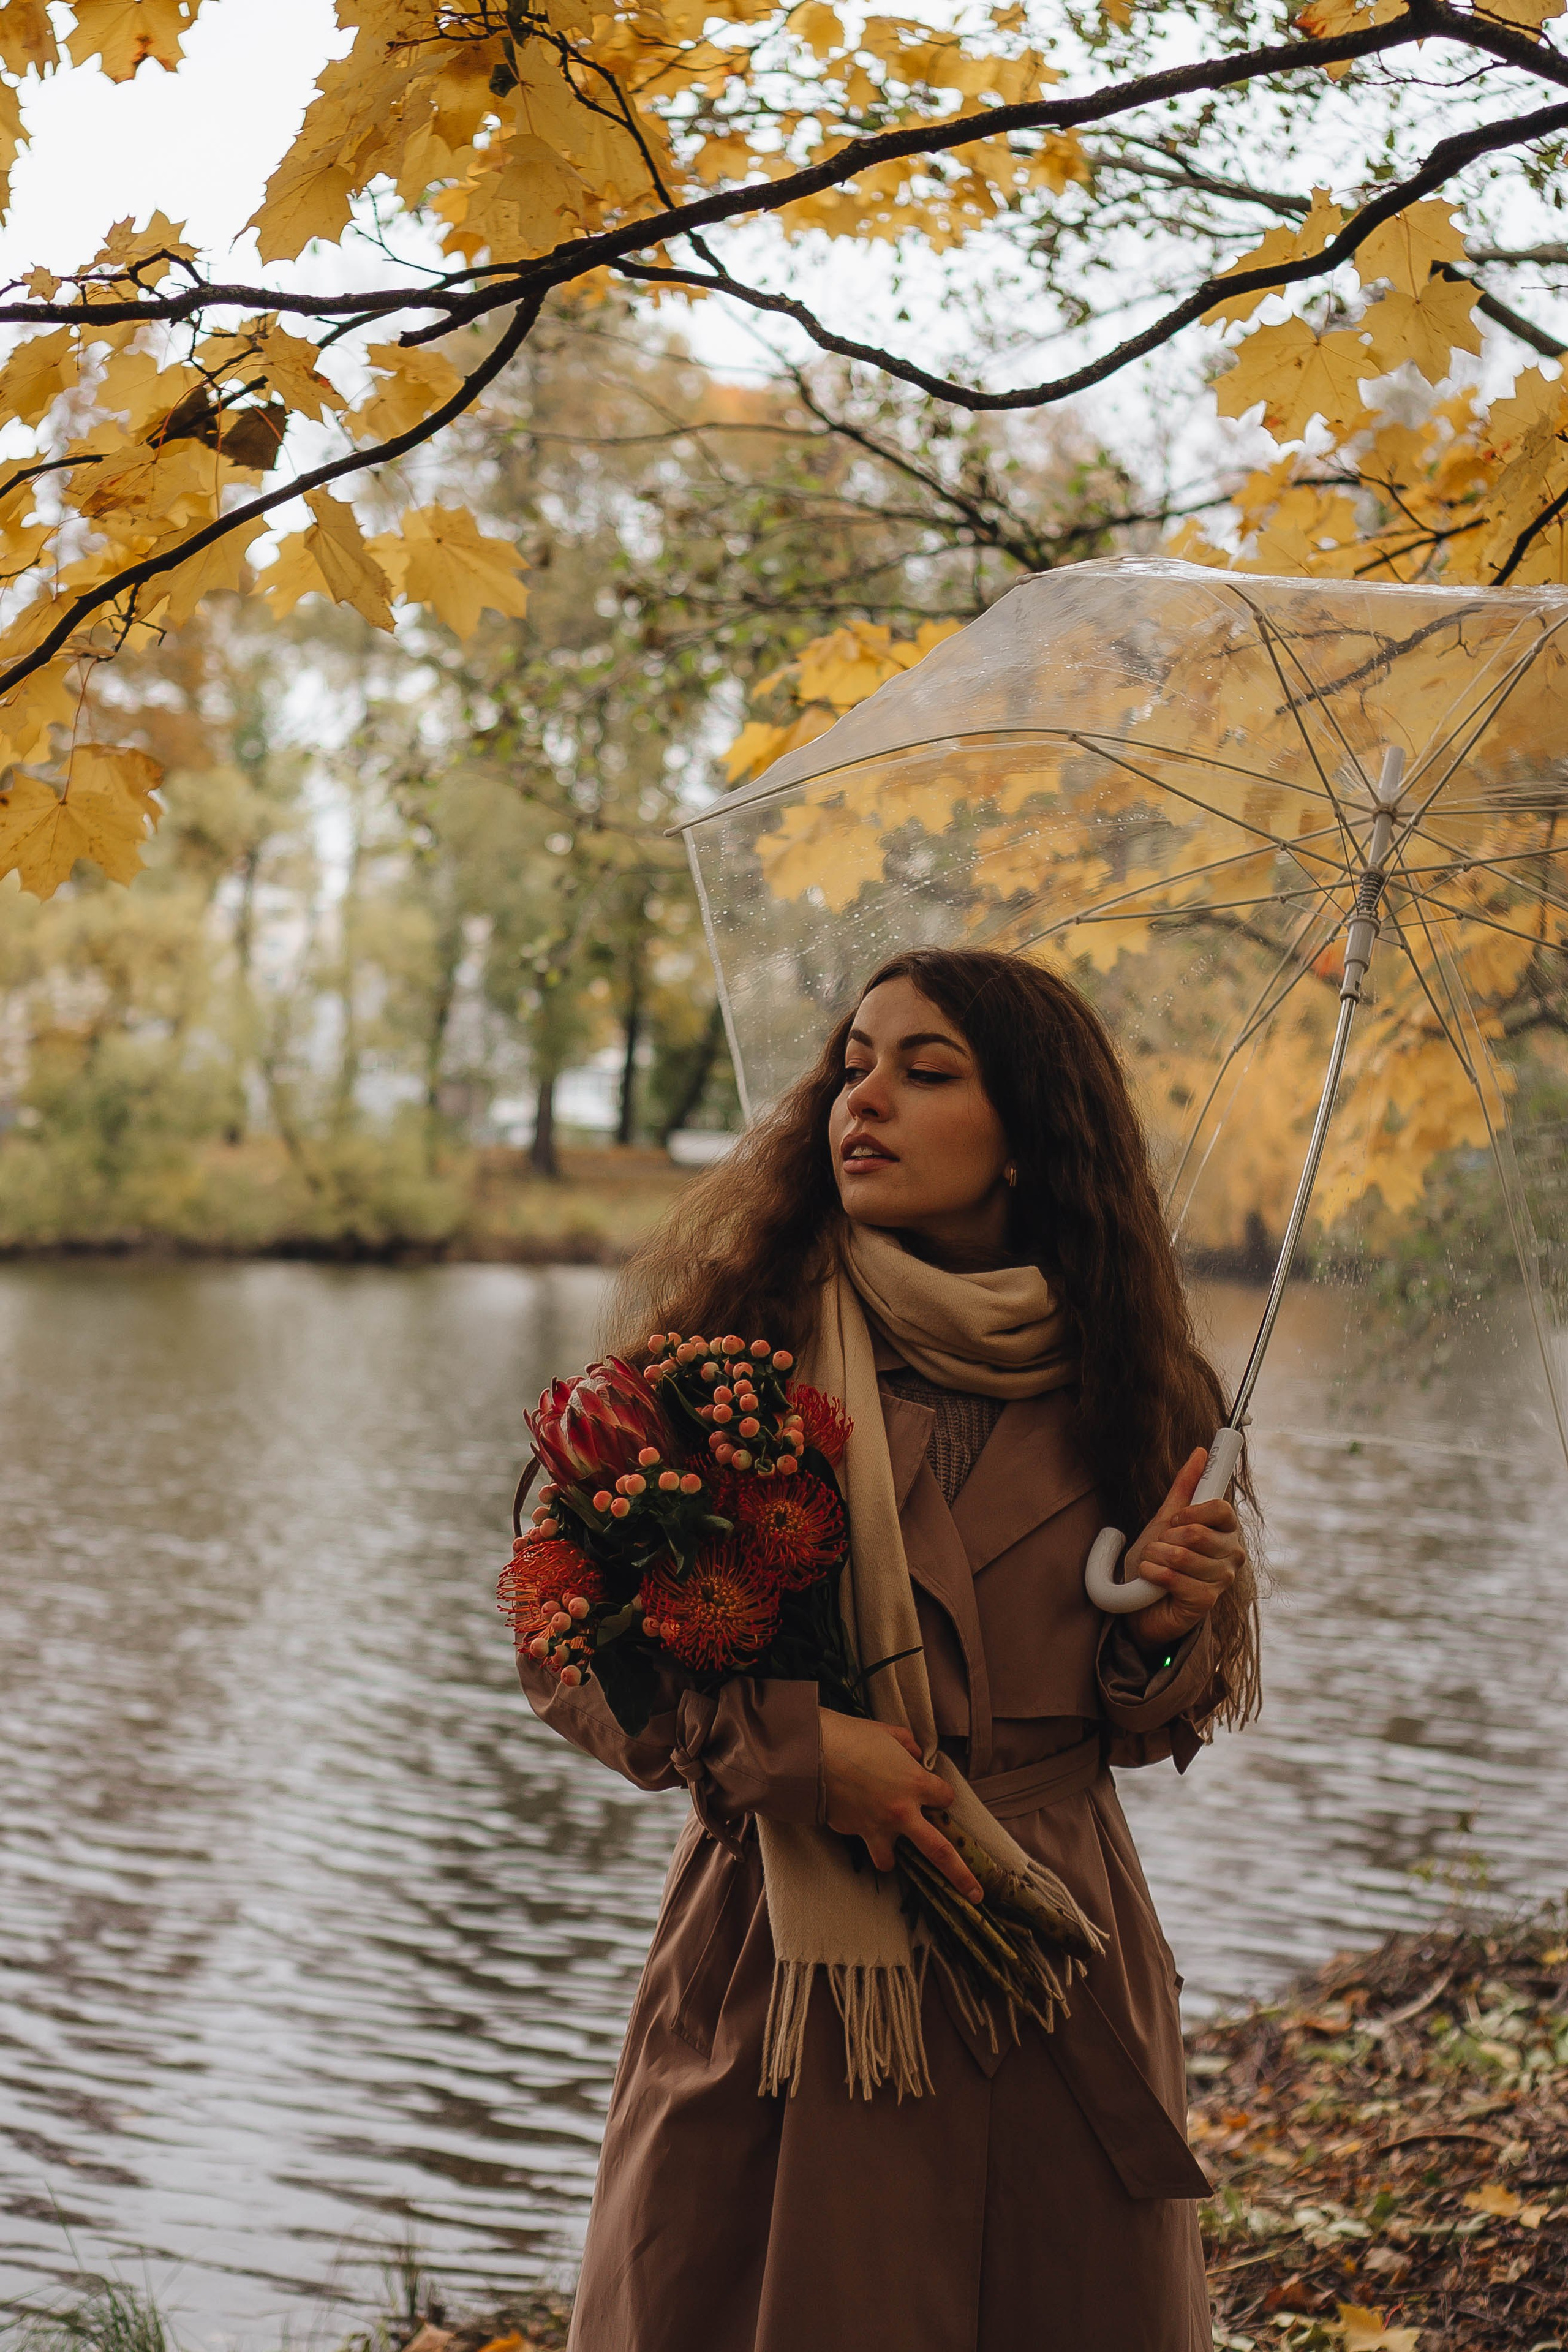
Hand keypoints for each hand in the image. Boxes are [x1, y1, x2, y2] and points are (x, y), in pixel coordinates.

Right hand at [820, 1710, 982, 1902]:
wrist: (811, 1752)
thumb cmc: (852, 1736)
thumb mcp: (888, 1732)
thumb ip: (908, 1746)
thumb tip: (914, 1755)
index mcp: (915, 1784)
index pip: (945, 1798)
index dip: (941, 1796)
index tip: (936, 1794)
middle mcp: (902, 1812)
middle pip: (940, 1852)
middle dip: (961, 1876)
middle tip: (976, 1894)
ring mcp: (876, 1827)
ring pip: (890, 1861)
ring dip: (890, 1855)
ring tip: (884, 1844)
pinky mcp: (852, 1832)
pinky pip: (861, 1840)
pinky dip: (859, 1831)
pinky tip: (849, 1812)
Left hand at [1123, 1445, 1244, 1656]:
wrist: (1140, 1606)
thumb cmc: (1157, 1561)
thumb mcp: (1166, 1520)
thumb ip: (1185, 1488)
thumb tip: (1200, 1452)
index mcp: (1225, 1531)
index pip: (1221, 1509)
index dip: (1192, 1512)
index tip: (1175, 1519)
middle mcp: (1231, 1555)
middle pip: (1198, 1533)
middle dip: (1165, 1539)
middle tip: (1160, 1548)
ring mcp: (1221, 1580)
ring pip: (1184, 1556)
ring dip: (1156, 1558)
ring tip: (1153, 1564)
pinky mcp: (1206, 1602)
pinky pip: (1176, 1579)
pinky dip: (1154, 1575)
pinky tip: (1152, 1579)